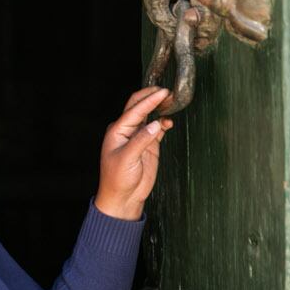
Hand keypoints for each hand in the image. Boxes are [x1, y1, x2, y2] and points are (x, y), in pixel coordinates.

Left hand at [94, 86, 173, 220]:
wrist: (123, 197)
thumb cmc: (117, 179)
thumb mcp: (127, 159)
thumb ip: (141, 140)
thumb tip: (155, 124)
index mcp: (117, 130)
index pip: (135, 110)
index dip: (149, 100)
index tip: (163, 92)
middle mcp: (127, 130)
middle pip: (139, 107)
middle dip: (152, 97)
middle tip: (168, 92)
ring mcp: (138, 137)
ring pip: (149, 116)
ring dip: (159, 108)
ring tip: (172, 101)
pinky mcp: (148, 145)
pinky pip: (157, 129)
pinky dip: (164, 123)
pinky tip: (169, 122)